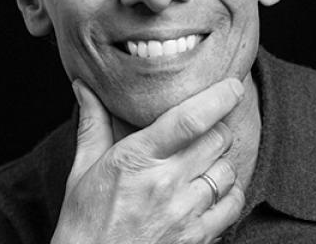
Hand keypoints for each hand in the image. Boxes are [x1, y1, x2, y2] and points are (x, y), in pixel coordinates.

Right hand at [50, 77, 245, 243]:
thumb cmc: (85, 221)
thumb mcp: (83, 168)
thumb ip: (92, 123)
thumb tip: (84, 86)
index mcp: (137, 159)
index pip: (187, 120)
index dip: (216, 98)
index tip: (232, 85)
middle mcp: (166, 184)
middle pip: (216, 139)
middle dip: (215, 128)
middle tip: (202, 130)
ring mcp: (184, 214)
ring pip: (227, 170)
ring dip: (219, 161)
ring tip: (201, 163)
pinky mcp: (197, 239)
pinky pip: (232, 205)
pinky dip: (228, 192)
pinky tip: (210, 190)